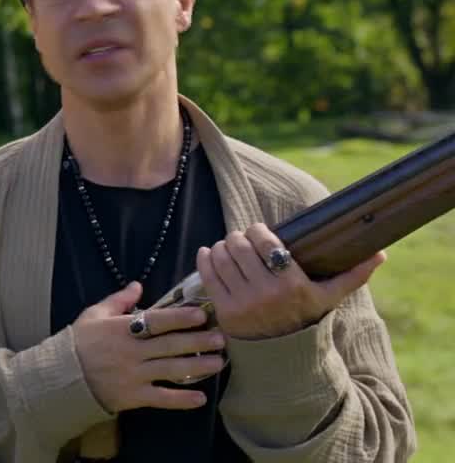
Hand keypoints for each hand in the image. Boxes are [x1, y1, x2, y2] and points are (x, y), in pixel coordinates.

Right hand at [73, 282, 226, 413]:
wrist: (62, 377)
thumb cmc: (79, 342)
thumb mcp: (93, 315)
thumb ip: (118, 300)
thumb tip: (138, 285)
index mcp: (121, 329)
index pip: (156, 321)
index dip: (179, 318)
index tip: (201, 315)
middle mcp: (131, 352)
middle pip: (169, 345)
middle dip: (196, 341)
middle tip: (221, 338)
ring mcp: (133, 375)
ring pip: (170, 370)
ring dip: (197, 366)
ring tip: (218, 362)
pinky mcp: (133, 397)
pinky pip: (161, 398)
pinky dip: (181, 399)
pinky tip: (201, 398)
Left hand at [196, 223, 386, 339]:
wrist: (283, 357)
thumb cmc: (306, 318)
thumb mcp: (330, 298)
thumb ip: (354, 275)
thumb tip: (381, 254)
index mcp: (293, 285)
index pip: (266, 242)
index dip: (256, 230)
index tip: (257, 232)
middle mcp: (267, 293)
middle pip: (239, 247)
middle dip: (237, 237)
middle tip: (240, 239)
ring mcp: (243, 303)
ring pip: (222, 257)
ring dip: (221, 246)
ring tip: (227, 247)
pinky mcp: (224, 311)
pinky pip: (207, 274)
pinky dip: (205, 258)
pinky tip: (210, 254)